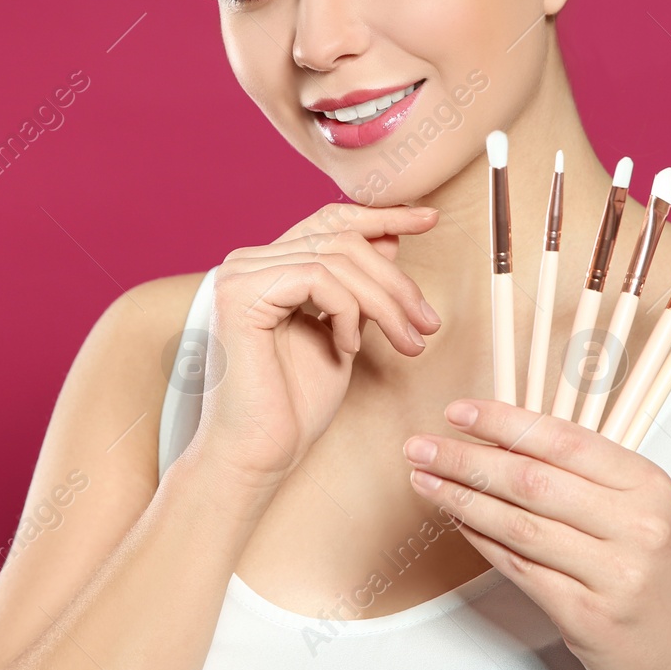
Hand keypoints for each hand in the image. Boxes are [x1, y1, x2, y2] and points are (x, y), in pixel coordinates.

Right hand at [192, 203, 442, 489]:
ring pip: (338, 259)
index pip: (330, 220)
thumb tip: (389, 238)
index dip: (382, 215)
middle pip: (342, 238)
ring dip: (386, 303)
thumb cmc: (296, 404)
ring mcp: (240, 274)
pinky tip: (349, 348)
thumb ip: (358, 287)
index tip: (430, 219)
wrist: (259, 454)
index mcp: (269, 266)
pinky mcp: (241, 294)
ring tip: (407, 343)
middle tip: (428, 323)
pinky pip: (319, 279)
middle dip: (396, 280)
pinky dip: (348, 312)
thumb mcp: (343, 331)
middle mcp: (248, 262)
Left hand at [402, 398, 670, 669]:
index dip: (503, 422)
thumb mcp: (641, 513)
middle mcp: (636, 525)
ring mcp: (614, 574)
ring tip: (427, 480)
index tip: (459, 413)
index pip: (563, 439)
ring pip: (519, 524)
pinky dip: (482, 541)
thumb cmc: (658, 580)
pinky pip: (520, 568)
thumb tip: (505, 440)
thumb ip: (585, 477)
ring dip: (462, 498)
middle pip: (532, 480)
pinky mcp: (588, 616)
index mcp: (647, 485)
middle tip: (423, 446)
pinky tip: (458, 522)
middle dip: (467, 459)